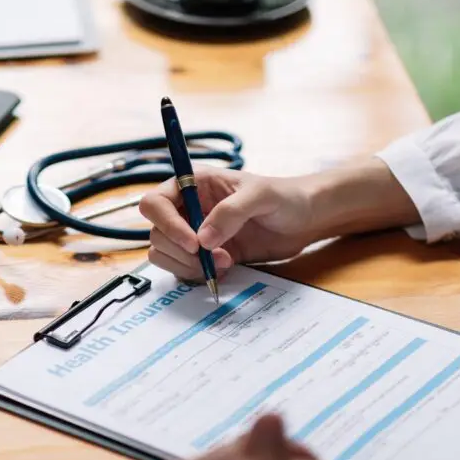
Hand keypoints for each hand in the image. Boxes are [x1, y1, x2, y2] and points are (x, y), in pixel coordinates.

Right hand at [139, 167, 315, 281]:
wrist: (304, 221)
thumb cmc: (285, 197)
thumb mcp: (261, 196)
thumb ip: (231, 212)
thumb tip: (203, 239)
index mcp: (194, 184)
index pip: (155, 202)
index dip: (166, 224)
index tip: (193, 242)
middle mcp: (188, 208)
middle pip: (157, 234)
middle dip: (181, 251)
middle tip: (212, 256)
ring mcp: (194, 233)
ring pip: (165, 254)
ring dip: (189, 266)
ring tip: (224, 262)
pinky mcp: (205, 255)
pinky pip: (183, 269)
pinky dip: (197, 275)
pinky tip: (225, 268)